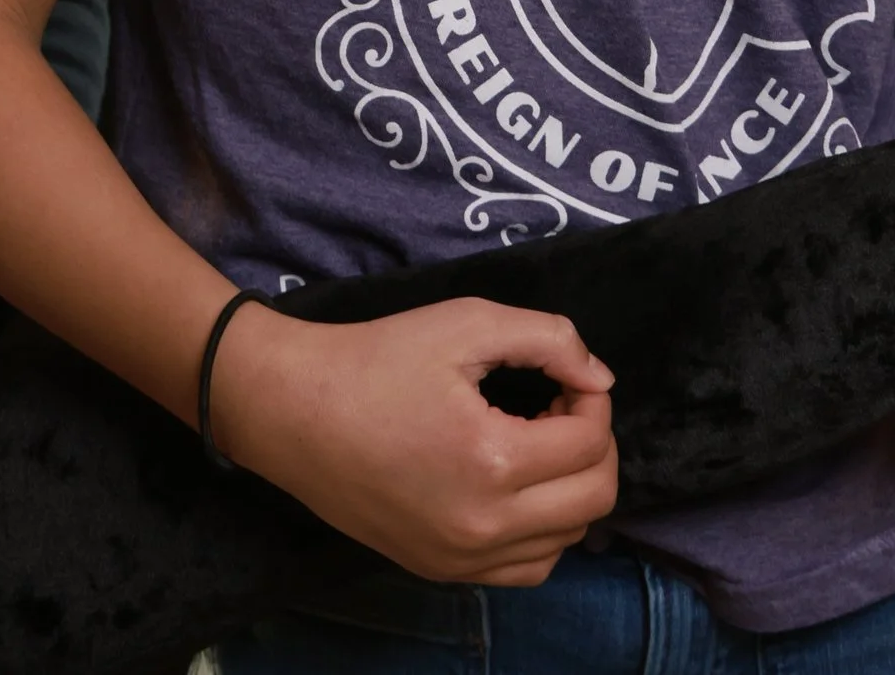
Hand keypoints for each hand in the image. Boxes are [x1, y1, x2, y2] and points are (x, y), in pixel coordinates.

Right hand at [211, 298, 617, 586]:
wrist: (295, 412)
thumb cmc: (378, 359)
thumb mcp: (465, 323)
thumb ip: (548, 339)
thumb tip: (599, 378)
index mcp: (492, 461)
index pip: (590, 443)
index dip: (592, 399)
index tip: (565, 377)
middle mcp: (484, 526)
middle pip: (593, 500)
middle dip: (594, 445)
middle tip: (559, 407)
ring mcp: (461, 559)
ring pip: (566, 541)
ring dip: (572, 489)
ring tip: (535, 443)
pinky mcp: (442, 571)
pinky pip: (526, 569)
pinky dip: (542, 531)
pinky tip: (517, 487)